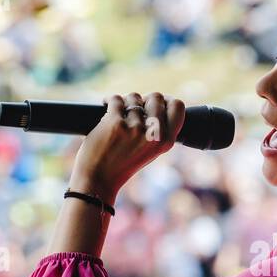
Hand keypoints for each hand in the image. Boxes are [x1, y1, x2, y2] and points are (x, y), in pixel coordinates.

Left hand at [70, 91, 185, 203]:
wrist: (99, 179)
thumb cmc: (123, 164)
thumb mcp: (150, 150)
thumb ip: (159, 129)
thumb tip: (158, 99)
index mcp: (166, 142)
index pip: (177, 106)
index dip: (166, 100)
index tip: (154, 103)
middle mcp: (154, 135)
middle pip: (156, 97)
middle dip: (144, 99)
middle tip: (133, 108)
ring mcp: (135, 128)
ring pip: (134, 97)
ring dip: (125, 102)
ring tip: (118, 114)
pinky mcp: (115, 123)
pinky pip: (116, 99)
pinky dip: (109, 101)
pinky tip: (106, 105)